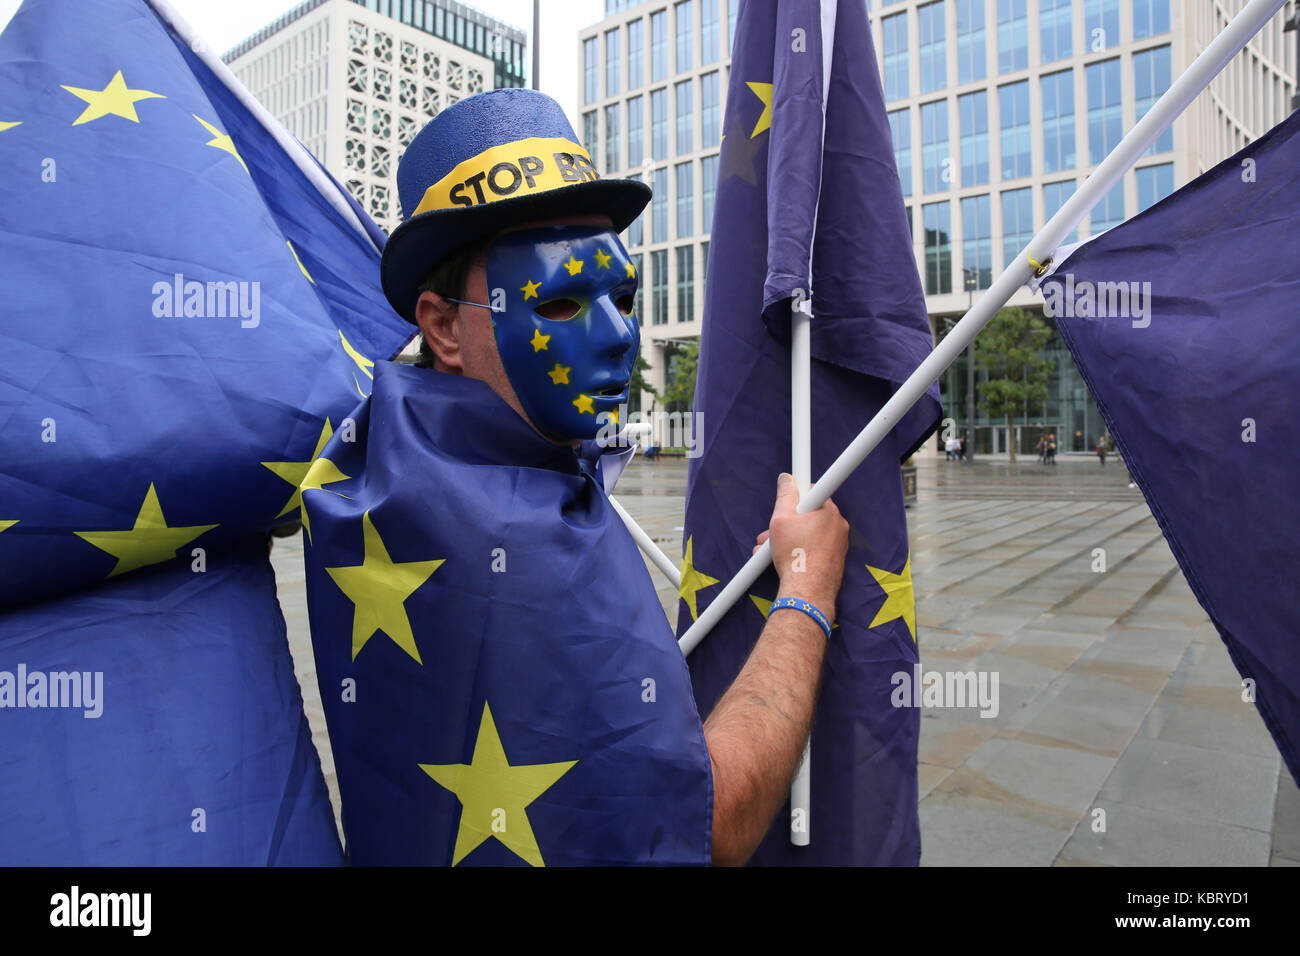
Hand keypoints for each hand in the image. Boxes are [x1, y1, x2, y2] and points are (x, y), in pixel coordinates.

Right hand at [753, 473, 848, 624]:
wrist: (808, 591)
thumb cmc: (795, 556)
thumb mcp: (780, 520)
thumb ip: (784, 496)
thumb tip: (787, 479)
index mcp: (827, 509)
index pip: (813, 488)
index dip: (798, 491)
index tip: (794, 486)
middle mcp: (838, 523)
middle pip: (811, 512)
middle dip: (790, 520)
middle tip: (774, 530)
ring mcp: (840, 542)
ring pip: (813, 531)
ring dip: (794, 536)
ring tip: (776, 549)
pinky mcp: (838, 557)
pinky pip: (819, 545)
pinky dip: (804, 548)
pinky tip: (789, 557)